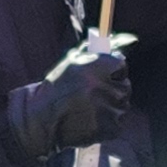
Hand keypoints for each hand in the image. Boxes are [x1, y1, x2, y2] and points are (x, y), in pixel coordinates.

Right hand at [0, 40, 136, 159]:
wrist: (41, 118)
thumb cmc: (56, 88)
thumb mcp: (71, 63)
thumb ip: (92, 50)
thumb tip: (110, 39)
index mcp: (96, 66)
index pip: (121, 64)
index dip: (115, 71)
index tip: (108, 76)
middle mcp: (103, 86)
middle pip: (125, 86)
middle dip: (114, 90)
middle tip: (96, 96)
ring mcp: (107, 108)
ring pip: (122, 106)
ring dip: (111, 108)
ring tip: (90, 110)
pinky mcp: (108, 127)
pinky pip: (117, 124)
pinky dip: (107, 124)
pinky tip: (90, 121)